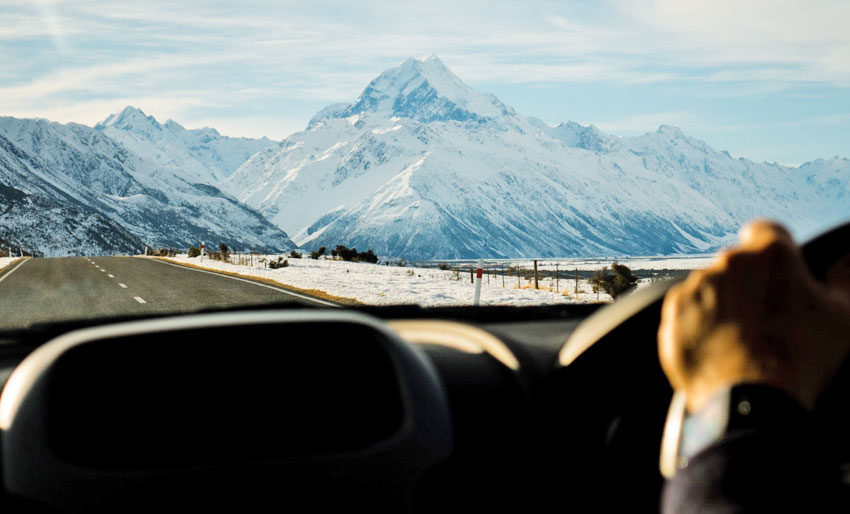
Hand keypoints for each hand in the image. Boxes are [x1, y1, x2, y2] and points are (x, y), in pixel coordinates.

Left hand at [658, 220, 849, 411]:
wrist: (750, 398)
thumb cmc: (801, 356)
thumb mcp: (842, 315)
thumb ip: (845, 278)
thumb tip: (848, 258)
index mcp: (771, 254)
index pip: (767, 232)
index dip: (773, 253)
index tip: (777, 274)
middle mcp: (728, 262)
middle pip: (736, 264)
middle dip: (748, 282)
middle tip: (764, 318)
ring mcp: (696, 285)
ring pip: (709, 286)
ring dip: (721, 302)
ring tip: (740, 339)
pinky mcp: (673, 311)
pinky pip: (686, 309)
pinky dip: (697, 322)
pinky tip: (717, 346)